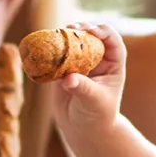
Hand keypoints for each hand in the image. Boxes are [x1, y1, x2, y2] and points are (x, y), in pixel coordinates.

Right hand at [53, 22, 125, 145]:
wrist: (82, 129)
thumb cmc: (97, 115)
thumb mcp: (95, 102)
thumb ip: (83, 88)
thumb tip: (68, 79)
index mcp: (113, 63)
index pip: (112, 41)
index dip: (104, 31)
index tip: (92, 31)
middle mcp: (97, 59)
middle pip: (90, 36)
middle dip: (81, 29)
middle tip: (71, 28)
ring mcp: (79, 63)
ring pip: (72, 43)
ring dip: (63, 36)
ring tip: (55, 34)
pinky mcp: (62, 69)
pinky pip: (56, 56)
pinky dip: (49, 51)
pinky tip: (43, 47)